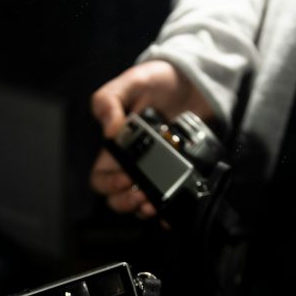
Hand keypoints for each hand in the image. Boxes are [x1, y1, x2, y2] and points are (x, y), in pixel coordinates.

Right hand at [90, 60, 214, 219]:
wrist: (195, 83)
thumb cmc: (158, 81)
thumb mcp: (131, 82)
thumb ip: (110, 101)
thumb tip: (109, 130)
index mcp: (115, 148)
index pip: (100, 178)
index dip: (108, 184)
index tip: (124, 178)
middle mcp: (132, 165)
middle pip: (117, 198)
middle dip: (126, 202)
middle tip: (141, 194)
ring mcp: (154, 174)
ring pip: (139, 205)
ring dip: (143, 209)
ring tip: (155, 202)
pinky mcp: (176, 177)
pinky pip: (167, 203)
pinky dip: (166, 214)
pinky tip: (169, 212)